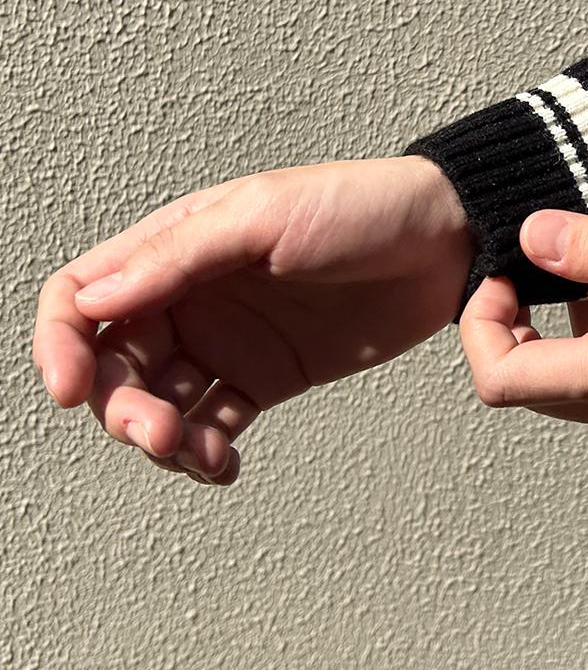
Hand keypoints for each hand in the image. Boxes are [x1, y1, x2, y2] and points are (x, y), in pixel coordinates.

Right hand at [32, 156, 474, 484]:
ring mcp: (226, 342)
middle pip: (113, 363)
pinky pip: (213, 425)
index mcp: (173, 247)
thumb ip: (179, 256)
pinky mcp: (266, 378)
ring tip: (192, 453)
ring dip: (158, 437)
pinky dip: (203, 453)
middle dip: (118, 407)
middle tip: (154, 433)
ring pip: (157, 403)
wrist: (446, 240)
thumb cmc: (358, 205)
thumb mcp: (264, 214)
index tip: (71, 390)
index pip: (81, 297)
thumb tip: (94, 301)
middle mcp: (188, 297)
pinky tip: (220, 464)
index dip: (60, 343)